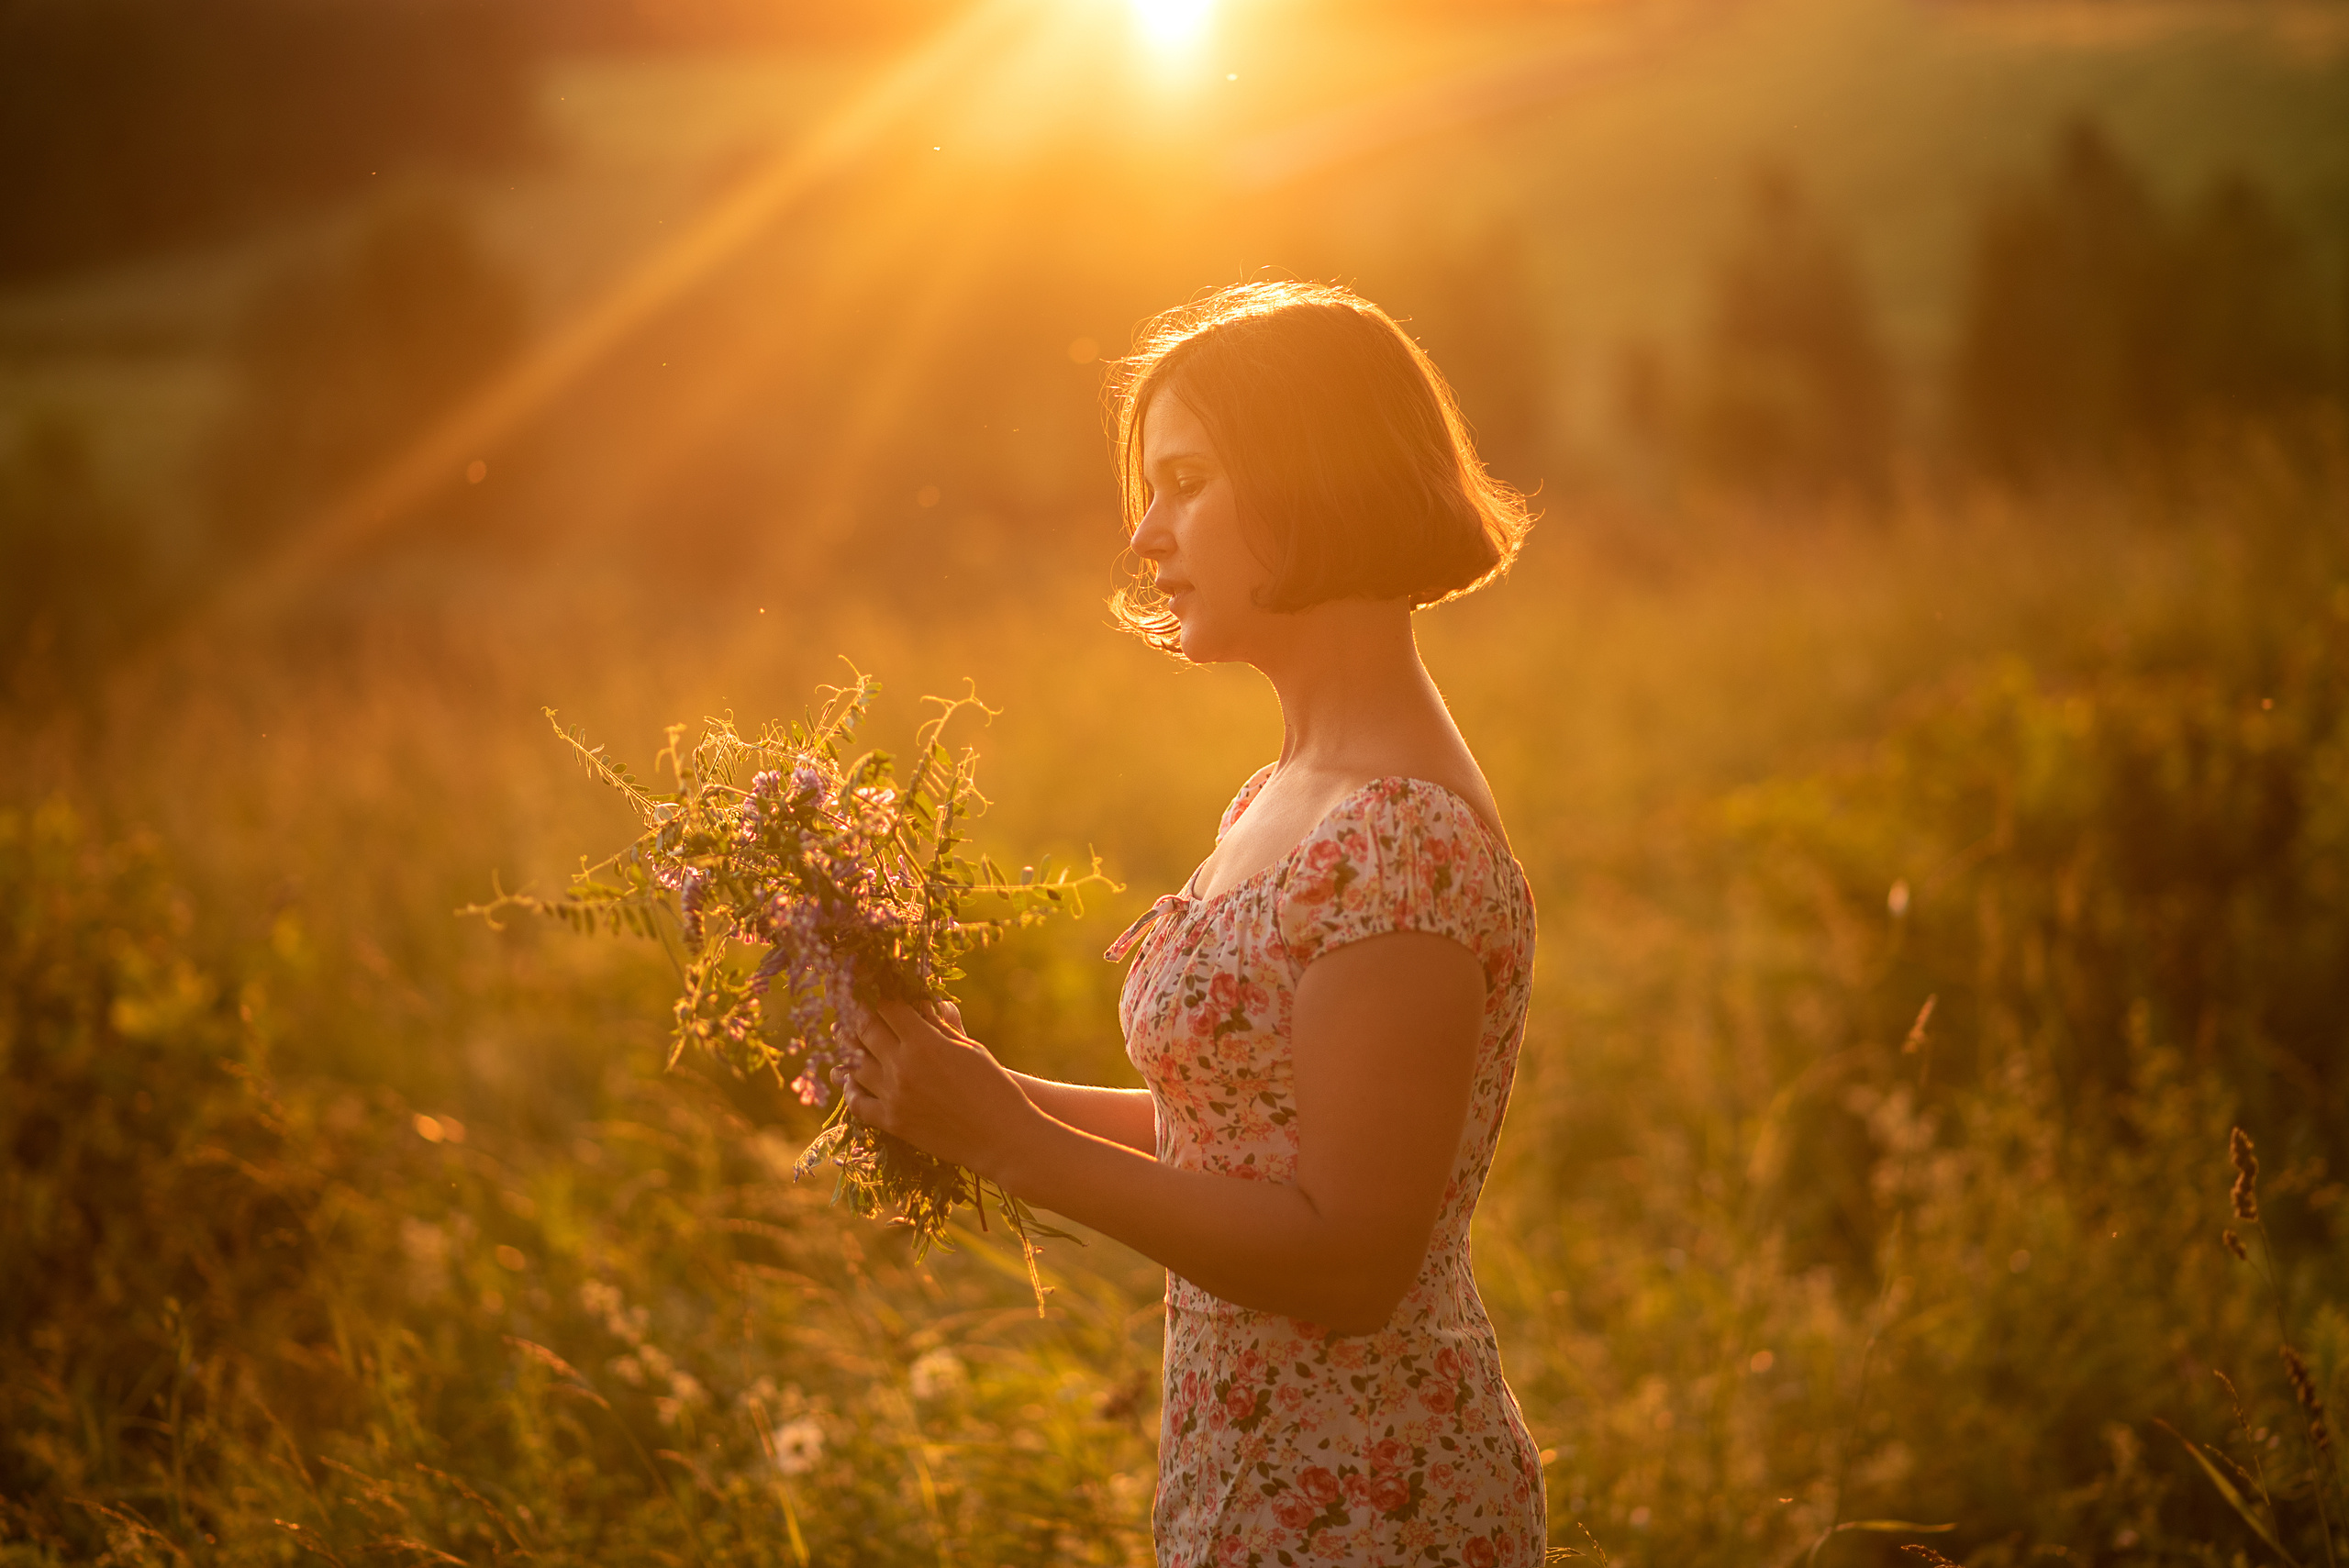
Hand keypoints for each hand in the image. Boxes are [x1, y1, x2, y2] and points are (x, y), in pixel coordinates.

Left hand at [835, 1000, 1039, 1182]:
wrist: (1000, 1137)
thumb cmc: (993, 1086)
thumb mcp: (970, 1047)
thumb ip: (939, 1024)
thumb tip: (918, 1002)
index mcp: (924, 1043)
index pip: (889, 1007)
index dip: (879, 992)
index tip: (873, 985)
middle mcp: (902, 1066)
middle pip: (865, 1030)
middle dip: (856, 1013)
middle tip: (850, 1004)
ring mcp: (893, 1096)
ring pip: (854, 1064)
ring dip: (846, 1046)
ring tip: (841, 1035)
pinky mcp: (892, 1122)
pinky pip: (858, 1102)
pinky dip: (849, 1088)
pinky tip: (849, 1079)